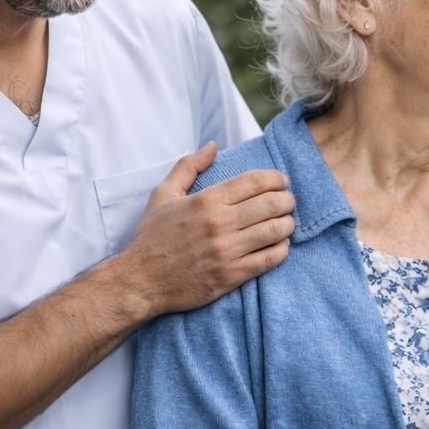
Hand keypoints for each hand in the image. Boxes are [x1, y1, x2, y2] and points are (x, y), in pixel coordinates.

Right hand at [99, 144, 295, 320]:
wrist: (140, 282)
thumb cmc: (151, 238)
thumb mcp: (163, 194)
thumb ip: (188, 166)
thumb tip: (212, 147)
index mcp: (206, 200)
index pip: (256, 181)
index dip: (276, 178)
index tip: (281, 182)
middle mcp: (219, 223)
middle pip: (272, 204)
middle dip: (287, 200)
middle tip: (288, 202)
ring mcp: (226, 251)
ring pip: (276, 231)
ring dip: (288, 224)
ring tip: (286, 223)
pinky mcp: (231, 276)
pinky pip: (269, 260)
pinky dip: (282, 250)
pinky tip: (280, 246)